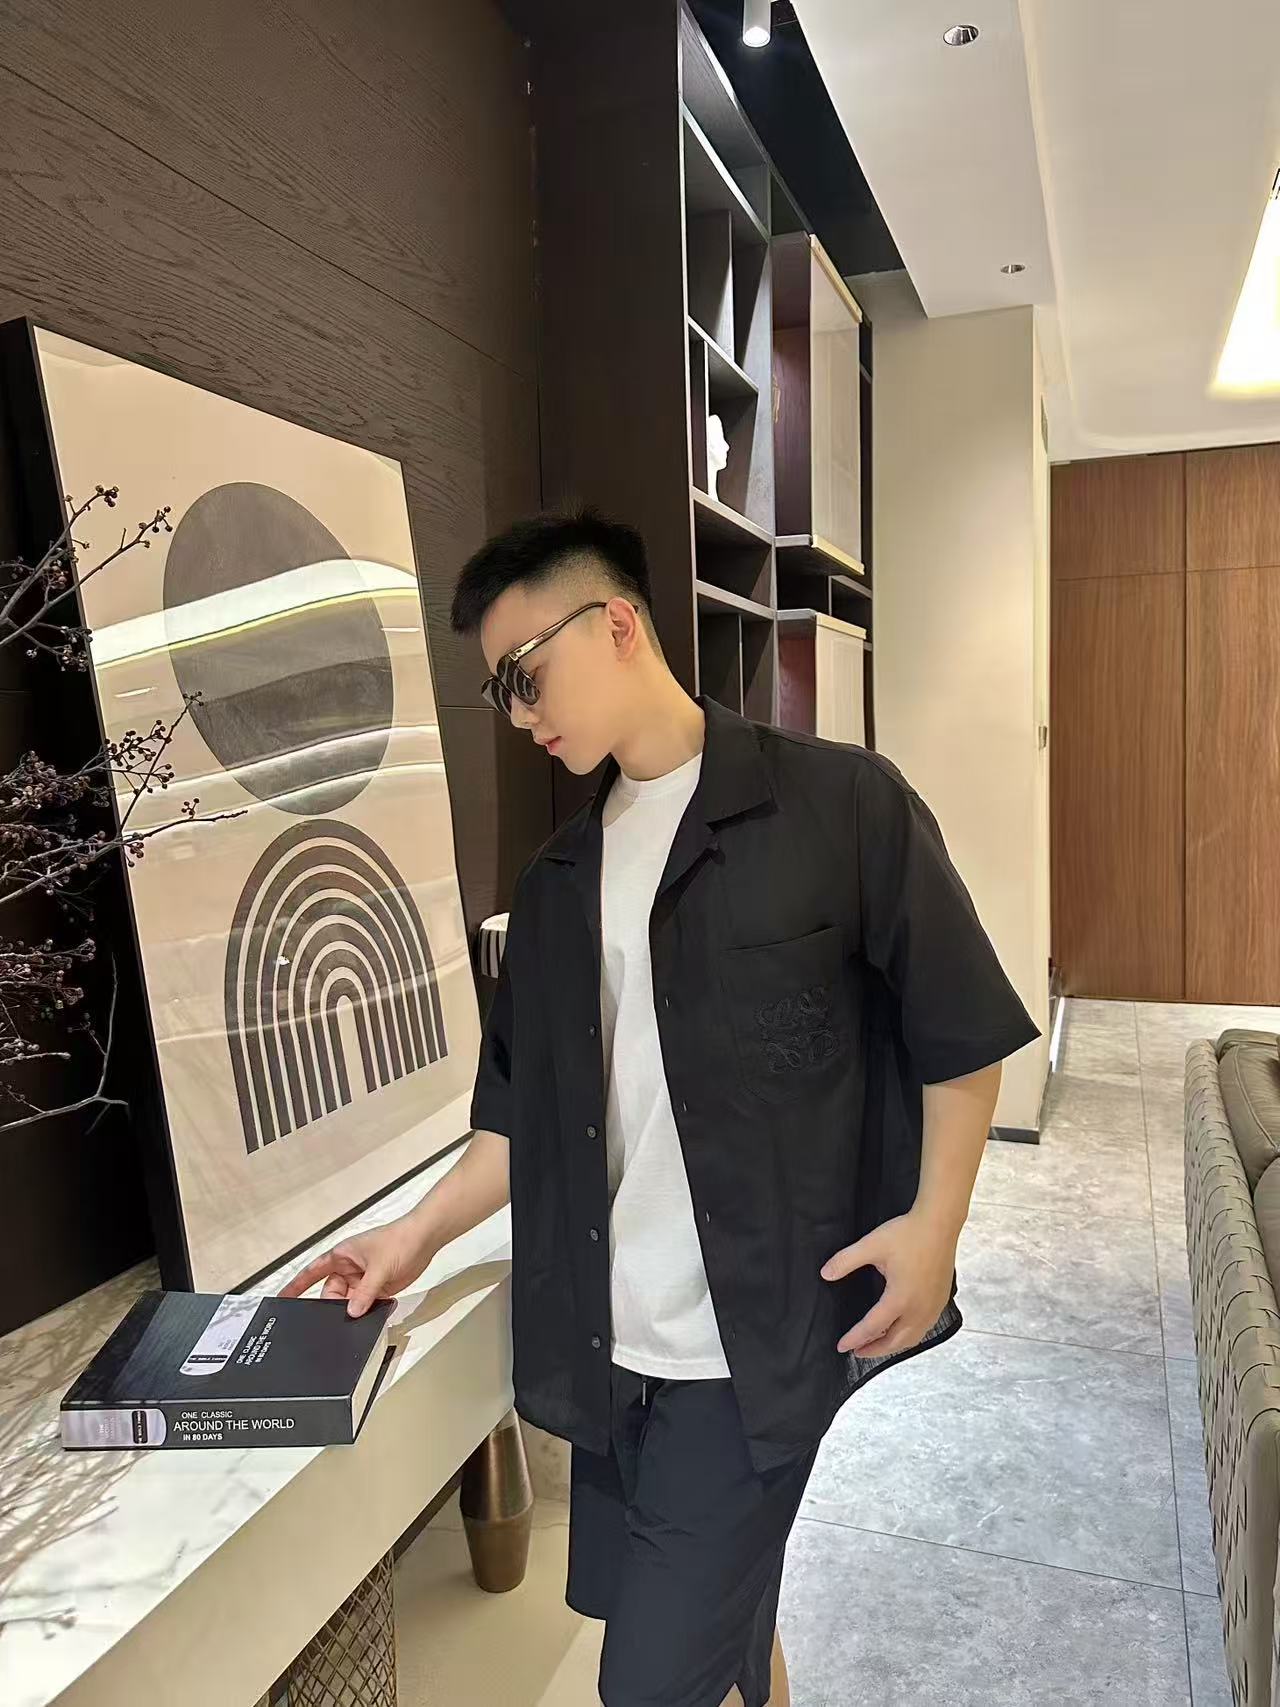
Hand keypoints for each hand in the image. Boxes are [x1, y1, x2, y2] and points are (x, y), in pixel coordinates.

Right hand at [278, 1213, 435, 1317]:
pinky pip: (365, 1304)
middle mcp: (349, 1268)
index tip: (282, 1299)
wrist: (425, 1238)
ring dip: (352, 1311)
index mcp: (341, 1256)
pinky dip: (367, 1312)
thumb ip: (365, 1292)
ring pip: (348, 1302)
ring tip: (356, 1319)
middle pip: (330, 1294)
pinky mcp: (376, 1289)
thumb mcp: (379, 1267)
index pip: (312, 1272)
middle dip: (332, 1307)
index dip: (296, 1286)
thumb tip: (352, 1312)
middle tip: (335, 1320)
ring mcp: (362, 1280)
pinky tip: (371, 1316)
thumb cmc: (399, 1239)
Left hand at [821, 1208, 958, 1357]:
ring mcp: (933, 1307)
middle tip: (857, 1352)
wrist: (940, 1223)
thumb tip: (825, 1274)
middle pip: (895, 1342)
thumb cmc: (908, 1234)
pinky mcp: (941, 1300)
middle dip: (874, 1350)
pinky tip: (901, 1330)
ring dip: (893, 1345)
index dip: (855, 1338)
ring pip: (912, 1338)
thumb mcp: (872, 1245)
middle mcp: (919, 1309)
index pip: (873, 1327)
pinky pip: (924, 1328)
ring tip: (877, 1344)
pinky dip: (909, 1336)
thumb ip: (846, 1261)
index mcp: (900, 1298)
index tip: (842, 1346)